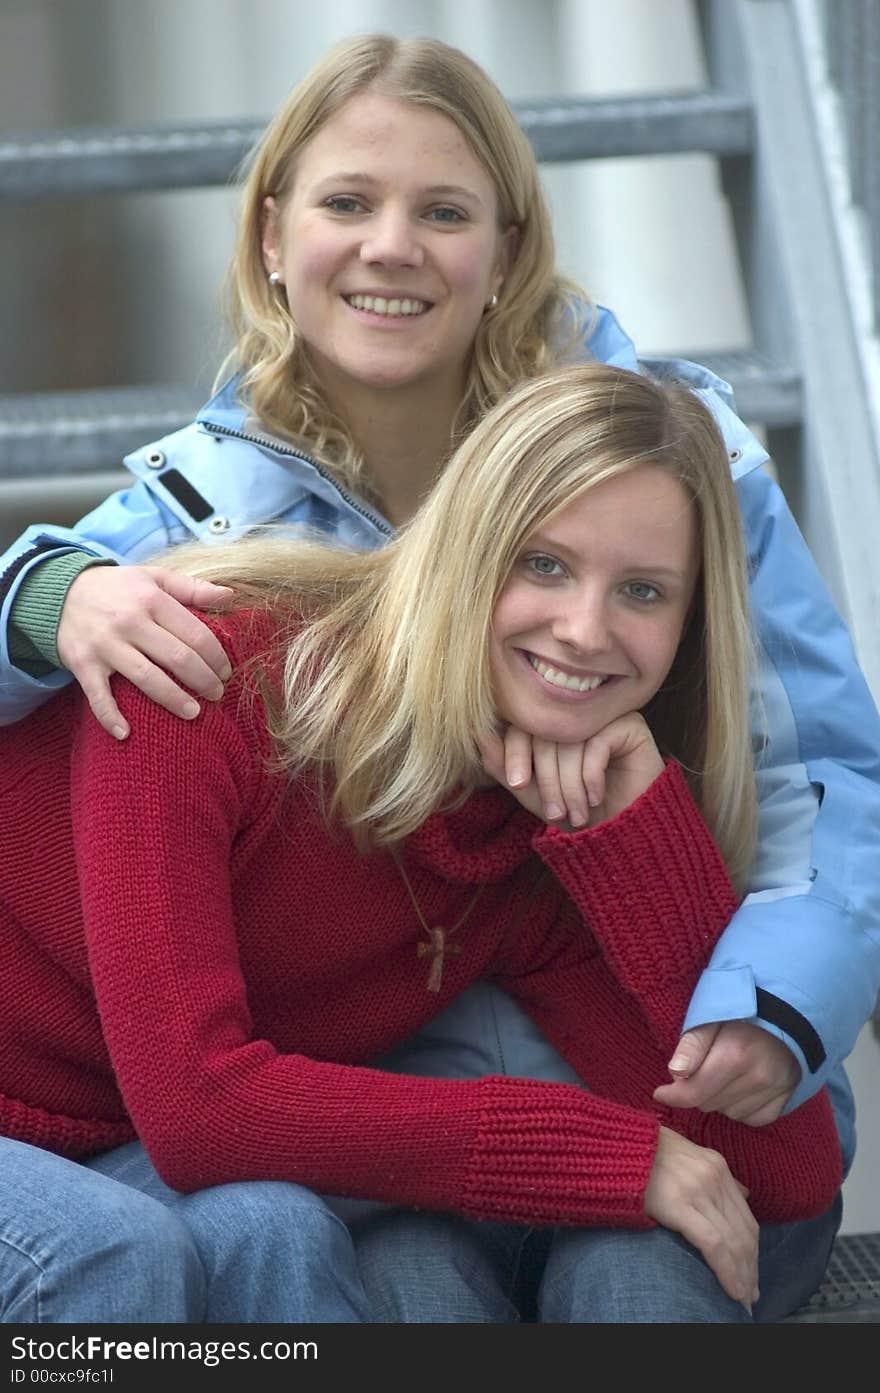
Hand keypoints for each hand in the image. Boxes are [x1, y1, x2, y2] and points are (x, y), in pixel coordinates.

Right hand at [57, 564, 234, 738]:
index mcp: (151, 600)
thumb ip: (192, 588)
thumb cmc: (118, 588)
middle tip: (217, 694)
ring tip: (195, 713)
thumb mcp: (154, 577)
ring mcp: (105, 645)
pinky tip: (126, 733)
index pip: (195, 634)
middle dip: (204, 680)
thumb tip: (229, 595)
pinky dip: (110, 716)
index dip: (216, 657)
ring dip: (174, 700)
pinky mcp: (83, 664)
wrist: (60, 592)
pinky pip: (98, 695)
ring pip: (147, 678)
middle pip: (177, 658)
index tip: (225, 672)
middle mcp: (129, 622)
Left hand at [477, 713, 663, 826]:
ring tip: (577, 813)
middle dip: (548, 778)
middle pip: (546, 731)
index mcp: (550, 724)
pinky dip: (593, 776)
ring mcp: (603, 716)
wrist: (624, 831)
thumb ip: (503, 766)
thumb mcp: (533, 793)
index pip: (522, 723)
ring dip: (571, 785)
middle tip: (556, 812)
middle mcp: (575, 714)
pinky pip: (599, 741)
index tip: (519, 782)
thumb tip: (476, 735)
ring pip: (571, 740)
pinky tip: (597, 797)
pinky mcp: (630, 723)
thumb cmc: (576, 811)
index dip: (515, 751)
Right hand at [645, 1125, 758, 1309]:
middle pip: (744, 1232)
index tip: (751, 1273)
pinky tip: (733, 1290)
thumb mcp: (685, 1155)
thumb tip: (743, 1192)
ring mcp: (699, 1189)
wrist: (614, 1143)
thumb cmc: (643, 1152)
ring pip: (734, 1241)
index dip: (752, 1250)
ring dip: (742, 1275)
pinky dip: (728, 1271)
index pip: (745, 1217)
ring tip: (742, 1299)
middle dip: (749, 1268)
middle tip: (751, 1296)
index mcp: (717, 1165)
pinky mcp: (680, 1204)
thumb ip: (713, 1175)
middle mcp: (714, 1176)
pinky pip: (714, 1244)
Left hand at [653, 1021, 799, 1124]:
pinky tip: (740, 1088)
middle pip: (708, 1104)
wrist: (785, 1010)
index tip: (661, 1092)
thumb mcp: (710, 1017)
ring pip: (729, 1113)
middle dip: (696, 1091)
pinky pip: (753, 1119)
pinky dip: (742, 1108)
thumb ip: (692, 1045)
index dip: (672, 1095)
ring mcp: (775, 1089)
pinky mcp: (787, 1098)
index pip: (693, 1093)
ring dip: (719, 1099)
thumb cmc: (741, 1013)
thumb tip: (676, 1073)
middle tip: (699, 1071)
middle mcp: (758, 1076)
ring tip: (723, 1076)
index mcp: (735, 1054)